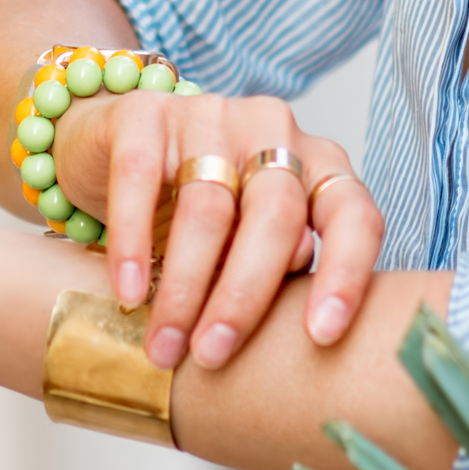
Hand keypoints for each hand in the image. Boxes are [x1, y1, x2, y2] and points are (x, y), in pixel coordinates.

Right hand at [55, 86, 383, 369]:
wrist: (116, 152)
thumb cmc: (202, 214)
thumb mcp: (250, 244)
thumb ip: (278, 273)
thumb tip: (287, 332)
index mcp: (317, 164)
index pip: (352, 213)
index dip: (345, 273)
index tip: (322, 336)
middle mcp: (273, 130)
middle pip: (276, 214)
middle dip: (244, 295)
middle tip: (213, 355)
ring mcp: (210, 115)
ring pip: (208, 206)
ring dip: (184, 287)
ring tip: (163, 347)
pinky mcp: (145, 114)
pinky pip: (139, 179)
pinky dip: (133, 243)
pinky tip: (129, 291)